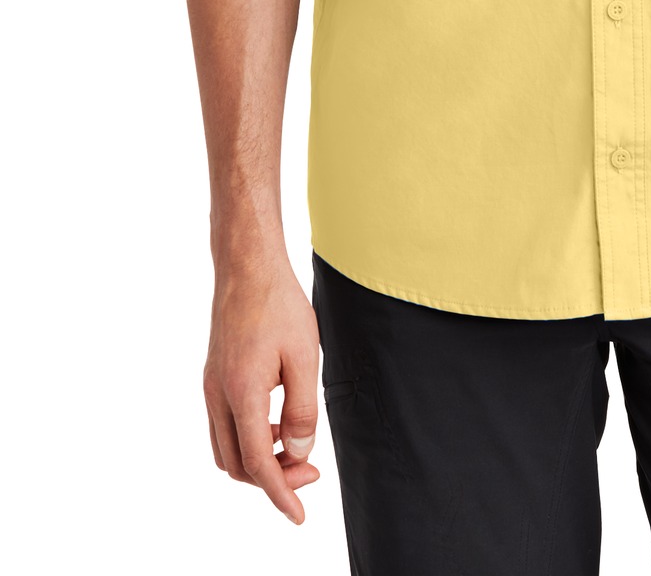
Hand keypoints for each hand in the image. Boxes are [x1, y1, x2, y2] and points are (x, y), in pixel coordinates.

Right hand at [202, 255, 321, 523]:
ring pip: (226, 449)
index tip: (299, 515)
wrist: (247, 266)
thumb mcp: (304, 357)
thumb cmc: (279, 304)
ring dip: (258, 458)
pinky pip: (224, 426)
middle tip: (309, 469)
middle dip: (272, 478)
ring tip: (295, 444)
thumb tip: (299, 454)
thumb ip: (303, 411)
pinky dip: (249, 437)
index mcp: (241, 393)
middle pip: (237, 465)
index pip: (258, 463)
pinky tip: (278, 420)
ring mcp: (211, 386)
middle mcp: (218, 395)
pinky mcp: (213, 377)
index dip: (280, 493)